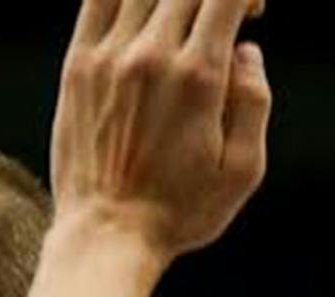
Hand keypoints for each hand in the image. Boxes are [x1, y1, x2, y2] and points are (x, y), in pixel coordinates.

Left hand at [53, 0, 271, 260]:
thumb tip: (246, 49)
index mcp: (197, 78)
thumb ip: (256, 102)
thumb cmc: (178, 214)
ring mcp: (110, 58)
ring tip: (181, 15)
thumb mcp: (242, 172)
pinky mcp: (78, 65)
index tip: (252, 11)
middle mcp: (151, 57)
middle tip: (220, 16)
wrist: (106, 237)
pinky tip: (141, 10)